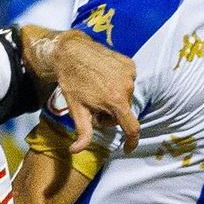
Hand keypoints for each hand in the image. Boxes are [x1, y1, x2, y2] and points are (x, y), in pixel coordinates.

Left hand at [38, 30, 139, 155]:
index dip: (131, 141)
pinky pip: (127, 82)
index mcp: (116, 101)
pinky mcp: (130, 64)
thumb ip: (82, 133)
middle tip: (94, 106)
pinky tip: (104, 78)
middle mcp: (127, 87)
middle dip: (111, 114)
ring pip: (125, 97)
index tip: (127, 148)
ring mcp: (130, 74)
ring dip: (114, 98)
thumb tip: (76, 151)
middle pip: (124, 112)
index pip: (132, 128)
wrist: (71, 52)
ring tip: (98, 89)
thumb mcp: (76, 110)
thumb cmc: (72, 82)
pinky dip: (118, 84)